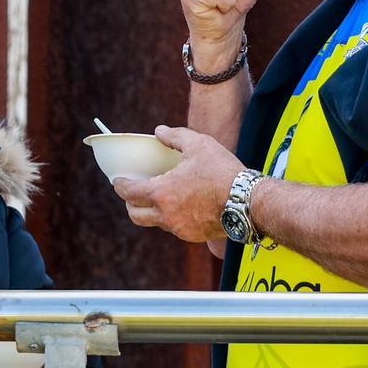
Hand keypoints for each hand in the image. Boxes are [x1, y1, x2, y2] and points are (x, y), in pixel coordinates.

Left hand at [112, 125, 243, 241]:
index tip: (118, 180)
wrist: (249, 202)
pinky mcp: (194, 236)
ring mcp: (180, 229)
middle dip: (130, 204)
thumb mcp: (198, 144)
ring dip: (153, 211)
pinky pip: (175, 228)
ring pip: (156, 222)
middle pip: (135, 215)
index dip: (120, 185)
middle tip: (134, 192)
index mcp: (162, 192)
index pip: (129, 192)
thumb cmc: (223, 172)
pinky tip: (182, 205)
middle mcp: (166, 215)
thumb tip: (159, 131)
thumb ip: (175, 136)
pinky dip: (173, 217)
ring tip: (161, 197)